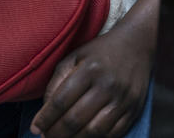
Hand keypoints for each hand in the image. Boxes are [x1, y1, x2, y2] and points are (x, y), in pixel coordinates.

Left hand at [29, 22, 149, 137]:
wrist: (137, 44)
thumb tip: (45, 110)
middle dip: (56, 133)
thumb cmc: (100, 52)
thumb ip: (57, 80)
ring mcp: (123, 98)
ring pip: (93, 131)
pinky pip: (113, 133)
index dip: (45, 118)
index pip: (61, 101)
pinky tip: (85, 135)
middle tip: (46, 137)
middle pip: (75, 119)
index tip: (35, 128)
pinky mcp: (134, 108)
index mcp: (89, 69)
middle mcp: (107, 84)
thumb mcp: (75, 56)